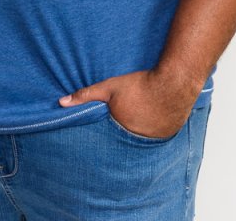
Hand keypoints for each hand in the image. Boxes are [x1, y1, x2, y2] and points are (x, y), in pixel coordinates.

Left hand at [58, 68, 200, 138]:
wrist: (174, 83)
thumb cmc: (141, 85)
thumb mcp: (110, 87)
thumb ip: (86, 95)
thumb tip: (61, 102)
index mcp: (121, 132)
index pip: (107, 145)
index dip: (103, 145)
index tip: (96, 153)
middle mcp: (137, 142)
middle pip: (125, 145)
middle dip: (120, 144)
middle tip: (117, 141)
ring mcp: (154, 142)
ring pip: (141, 144)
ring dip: (138, 138)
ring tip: (136, 130)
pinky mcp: (168, 137)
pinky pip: (157, 140)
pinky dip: (152, 134)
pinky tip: (151, 125)